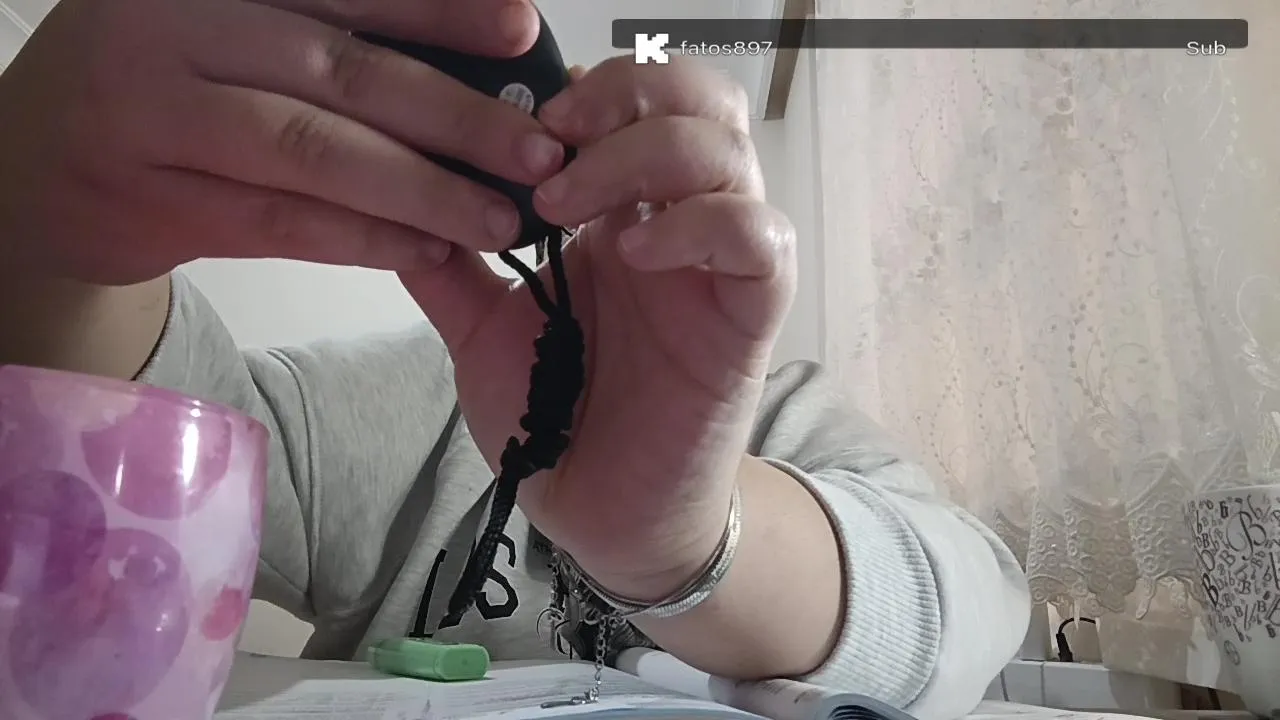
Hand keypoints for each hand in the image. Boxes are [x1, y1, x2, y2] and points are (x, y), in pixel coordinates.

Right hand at [0, 0, 564, 284]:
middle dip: (455, 117)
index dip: (438, 9)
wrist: (39, 161)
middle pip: (343, 73)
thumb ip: (327, 31)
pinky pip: (280, 223)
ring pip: (314, 154)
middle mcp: (180, 30)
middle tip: (539, 152)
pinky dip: (360, 239)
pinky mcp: (153, 201)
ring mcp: (157, 115)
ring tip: (499, 219)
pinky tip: (427, 250)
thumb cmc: (166, 81)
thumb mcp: (233, 27)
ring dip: (420, 191)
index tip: (521, 31)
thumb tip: (468, 57)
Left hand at [401, 58, 796, 596]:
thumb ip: (447, 265)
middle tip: (550, 138)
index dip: (589, 86)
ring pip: (727, 151)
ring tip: (565, 205)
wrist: (601, 513)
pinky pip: (759, 238)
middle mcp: (678, 222)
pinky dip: (699, 225)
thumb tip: (392, 197)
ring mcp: (719, 264)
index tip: (516, 120)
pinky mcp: (750, 315)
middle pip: (698, 99)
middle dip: (626, 93)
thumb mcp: (482, 330)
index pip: (640, 98)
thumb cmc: (554, 420)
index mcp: (620, 213)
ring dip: (642, 153)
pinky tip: (632, 254)